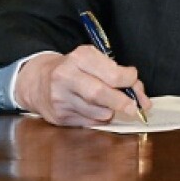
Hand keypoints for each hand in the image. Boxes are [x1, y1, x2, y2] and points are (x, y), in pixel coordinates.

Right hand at [15, 45, 150, 127]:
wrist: (37, 81)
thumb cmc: (75, 69)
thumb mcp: (94, 61)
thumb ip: (119, 74)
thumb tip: (142, 99)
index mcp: (80, 58)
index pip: (112, 73)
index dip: (129, 81)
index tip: (133, 82)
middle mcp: (66, 76)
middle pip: (100, 94)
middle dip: (122, 102)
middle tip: (134, 108)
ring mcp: (60, 98)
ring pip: (97, 112)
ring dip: (111, 111)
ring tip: (109, 105)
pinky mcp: (59, 116)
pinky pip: (89, 122)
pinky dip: (99, 119)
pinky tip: (95, 111)